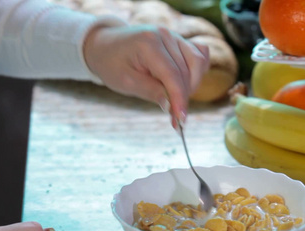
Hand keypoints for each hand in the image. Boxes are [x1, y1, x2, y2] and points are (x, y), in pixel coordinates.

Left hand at [83, 24, 209, 126]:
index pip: (173, 75)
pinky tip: (185, 84)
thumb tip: (172, 106)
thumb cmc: (112, 64)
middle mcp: (165, 35)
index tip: (181, 120)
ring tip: (176, 100)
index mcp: (148, 43)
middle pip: (187, 71)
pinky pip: (199, 56)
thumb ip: (151, 92)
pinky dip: (196, 72)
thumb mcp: (125, 82)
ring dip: (192, 85)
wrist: (105, 46)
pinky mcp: (179, 41)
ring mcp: (174, 36)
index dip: (179, 99)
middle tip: (175, 118)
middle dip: (183, 96)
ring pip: (197, 63)